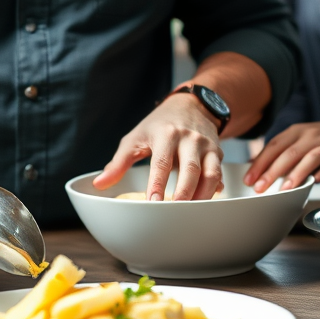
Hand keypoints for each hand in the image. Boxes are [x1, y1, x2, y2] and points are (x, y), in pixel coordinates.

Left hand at [91, 94, 222, 200]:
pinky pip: (219, 174)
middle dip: (184, 194)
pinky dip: (214, 191)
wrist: (190, 105)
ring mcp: (206, 145)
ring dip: (202, 196)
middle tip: (175, 213)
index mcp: (166, 134)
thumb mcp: (136, 137)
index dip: (157, 184)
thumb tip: (101, 184)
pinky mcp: (217, 152)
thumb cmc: (159, 124)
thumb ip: (119, 163)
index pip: (162, 162)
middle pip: (190, 170)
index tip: (152, 203)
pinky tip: (205, 203)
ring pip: (210, 174)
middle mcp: (189, 138)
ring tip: (190, 213)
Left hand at [244, 114, 319, 191]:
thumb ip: (284, 151)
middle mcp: (310, 135)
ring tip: (284, 189)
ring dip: (295, 174)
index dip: (260, 162)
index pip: (273, 146)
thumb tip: (258, 165)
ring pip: (309, 158)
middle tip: (260, 187)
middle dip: (271, 171)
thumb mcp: (303, 139)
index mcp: (296, 131)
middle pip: (288, 153)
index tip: (248, 178)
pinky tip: (316, 182)